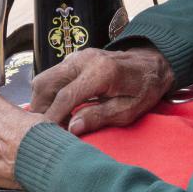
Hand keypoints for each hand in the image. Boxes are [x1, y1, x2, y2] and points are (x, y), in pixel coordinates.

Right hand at [29, 46, 174, 135]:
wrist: (151, 63)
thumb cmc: (144, 89)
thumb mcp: (129, 110)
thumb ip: (100, 117)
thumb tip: (72, 129)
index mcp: (101, 72)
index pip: (65, 96)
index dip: (53, 117)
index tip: (46, 135)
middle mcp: (84, 59)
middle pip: (45, 83)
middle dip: (41, 109)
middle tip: (48, 129)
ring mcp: (77, 56)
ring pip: (44, 79)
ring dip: (43, 101)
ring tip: (55, 121)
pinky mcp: (74, 58)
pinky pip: (52, 76)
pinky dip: (50, 94)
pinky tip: (61, 109)